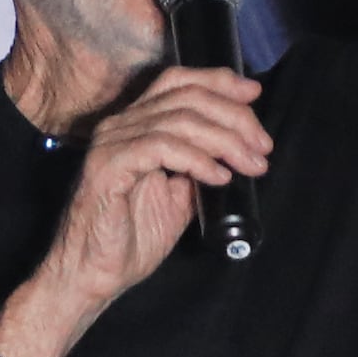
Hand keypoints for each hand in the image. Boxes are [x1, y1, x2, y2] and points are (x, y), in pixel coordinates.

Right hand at [21, 65, 270, 341]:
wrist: (94, 275)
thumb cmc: (130, 239)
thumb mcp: (179, 197)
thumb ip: (199, 167)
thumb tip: (236, 152)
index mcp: (136, 125)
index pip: (177, 81)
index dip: (218, 81)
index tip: (254, 95)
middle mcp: (121, 125)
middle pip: (186, 96)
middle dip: (233, 117)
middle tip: (263, 146)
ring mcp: (112, 143)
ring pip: (179, 120)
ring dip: (224, 141)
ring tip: (249, 165)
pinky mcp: (108, 166)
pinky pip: (160, 147)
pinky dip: (196, 159)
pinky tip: (218, 177)